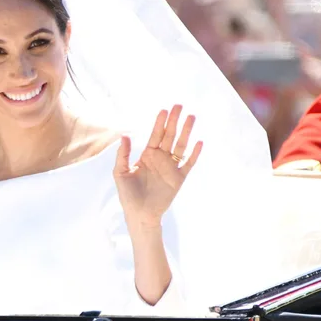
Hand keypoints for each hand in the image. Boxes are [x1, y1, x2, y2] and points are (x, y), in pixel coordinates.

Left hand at [114, 105, 202, 226]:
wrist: (139, 214)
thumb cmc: (128, 194)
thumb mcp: (120, 172)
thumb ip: (123, 155)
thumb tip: (125, 135)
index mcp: (148, 155)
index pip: (156, 135)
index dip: (160, 123)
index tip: (164, 110)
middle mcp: (161, 159)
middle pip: (170, 136)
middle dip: (174, 121)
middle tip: (179, 106)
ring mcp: (171, 168)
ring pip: (181, 146)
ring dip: (186, 132)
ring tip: (192, 117)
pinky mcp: (179, 179)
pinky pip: (189, 164)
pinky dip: (195, 154)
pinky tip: (199, 142)